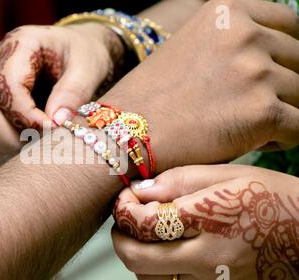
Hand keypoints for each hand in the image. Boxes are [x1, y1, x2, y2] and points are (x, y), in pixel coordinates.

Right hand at [0, 23, 123, 163]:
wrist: (75, 51)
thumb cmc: (83, 54)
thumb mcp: (89, 66)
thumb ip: (75, 91)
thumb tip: (56, 121)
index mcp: (17, 45)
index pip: (8, 89)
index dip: (28, 117)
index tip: (54, 131)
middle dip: (11, 140)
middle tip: (42, 152)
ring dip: (7, 148)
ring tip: (40, 153)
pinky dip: (4, 149)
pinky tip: (29, 153)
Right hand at [100, 0, 298, 171]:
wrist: (124, 133)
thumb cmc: (150, 99)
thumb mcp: (190, 49)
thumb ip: (232, 44)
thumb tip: (272, 59)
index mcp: (228, 11)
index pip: (290, 24)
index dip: (288, 53)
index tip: (281, 72)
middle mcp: (245, 34)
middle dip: (285, 86)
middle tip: (255, 108)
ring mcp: (255, 71)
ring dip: (282, 113)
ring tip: (248, 128)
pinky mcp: (262, 111)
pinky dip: (282, 138)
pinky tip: (255, 142)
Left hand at [112, 164, 298, 279]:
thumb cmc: (273, 200)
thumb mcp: (228, 175)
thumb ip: (179, 181)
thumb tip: (139, 190)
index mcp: (208, 221)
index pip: (143, 223)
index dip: (123, 211)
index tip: (124, 202)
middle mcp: (209, 261)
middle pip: (138, 260)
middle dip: (121, 241)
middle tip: (123, 227)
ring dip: (140, 263)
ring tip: (148, 243)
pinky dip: (163, 279)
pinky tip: (172, 260)